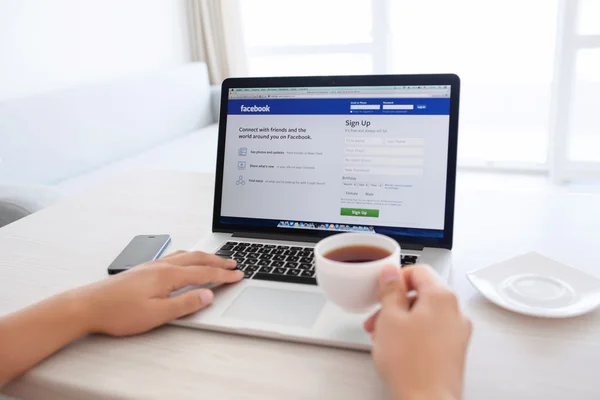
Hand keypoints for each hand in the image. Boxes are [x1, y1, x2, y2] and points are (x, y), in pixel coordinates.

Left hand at [72, 250, 242, 335]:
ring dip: (204, 257)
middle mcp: (162, 265)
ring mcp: (153, 265)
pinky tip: (185, 261)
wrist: (89, 305)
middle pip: (197, 259)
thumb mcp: (157, 314)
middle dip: (218, 261)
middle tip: (234, 263)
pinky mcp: (145, 268)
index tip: (239, 275)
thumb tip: (208, 296)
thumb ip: (185, 304)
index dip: (224, 275)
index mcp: (169, 275)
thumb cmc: (120, 312)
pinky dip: (189, 256)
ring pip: (186, 255)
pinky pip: (175, 256)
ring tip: (215, 259)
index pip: (204, 273)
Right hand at [364, 265, 471, 399]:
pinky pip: (431, 331)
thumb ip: (390, 290)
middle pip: (421, 293)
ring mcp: (457, 332)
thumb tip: (390, 272)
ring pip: (425, 314)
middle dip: (395, 303)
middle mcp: (455, 312)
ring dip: (401, 319)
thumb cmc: (411, 365)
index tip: (382, 290)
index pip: (419, 270)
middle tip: (377, 317)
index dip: (396, 278)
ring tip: (382, 336)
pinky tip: (397, 348)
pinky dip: (413, 333)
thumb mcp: (390, 318)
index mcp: (442, 297)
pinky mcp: (454, 350)